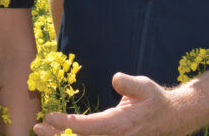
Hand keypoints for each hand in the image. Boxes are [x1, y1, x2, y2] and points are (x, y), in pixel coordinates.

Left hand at [33, 73, 186, 135]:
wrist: (171, 119)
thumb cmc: (155, 100)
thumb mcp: (145, 86)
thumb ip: (129, 84)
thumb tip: (115, 78)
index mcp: (120, 125)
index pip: (88, 127)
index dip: (67, 124)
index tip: (49, 116)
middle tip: (37, 127)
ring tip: (42, 132)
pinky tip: (61, 134)